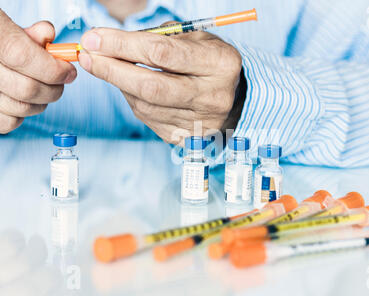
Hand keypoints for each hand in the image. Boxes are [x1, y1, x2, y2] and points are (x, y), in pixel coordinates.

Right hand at [0, 10, 76, 133]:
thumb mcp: (2, 24)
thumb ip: (26, 33)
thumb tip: (47, 35)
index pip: (22, 56)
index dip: (52, 67)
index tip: (68, 71)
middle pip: (27, 88)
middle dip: (54, 88)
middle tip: (61, 82)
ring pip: (21, 108)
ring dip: (42, 103)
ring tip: (43, 90)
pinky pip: (8, 123)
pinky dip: (22, 116)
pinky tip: (22, 100)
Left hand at [78, 25, 243, 144]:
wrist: (234, 98)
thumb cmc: (210, 62)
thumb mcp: (195, 39)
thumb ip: (158, 38)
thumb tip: (107, 43)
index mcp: (220, 64)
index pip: (163, 54)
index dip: (123, 45)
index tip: (94, 37)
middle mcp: (213, 97)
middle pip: (151, 87)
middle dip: (112, 70)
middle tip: (86, 56)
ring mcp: (200, 122)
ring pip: (145, 105)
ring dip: (119, 84)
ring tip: (109, 67)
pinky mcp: (186, 137)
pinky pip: (147, 118)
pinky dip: (132, 99)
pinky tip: (131, 86)